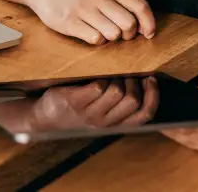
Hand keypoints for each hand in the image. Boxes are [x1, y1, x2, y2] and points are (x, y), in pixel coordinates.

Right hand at [26, 0, 155, 43]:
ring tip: (102, 32)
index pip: (140, 5)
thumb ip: (121, 1)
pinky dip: (96, 40)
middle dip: (129, 34)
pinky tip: (88, 32)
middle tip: (120, 34)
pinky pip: (96, 39)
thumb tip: (143, 26)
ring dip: (111, 38)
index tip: (148, 33)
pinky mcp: (69, 22)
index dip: (149, 23)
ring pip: (114, 34)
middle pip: (129, 23)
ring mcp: (82, 9)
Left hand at [28, 76, 159, 130]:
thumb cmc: (77, 112)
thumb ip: (119, 106)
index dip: (153, 96)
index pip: (144, 115)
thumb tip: (142, 82)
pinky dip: (100, 77)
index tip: (151, 79)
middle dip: (133, 82)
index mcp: (114, 125)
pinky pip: (97, 86)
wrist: (45, 118)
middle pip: (133, 101)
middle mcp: (104, 123)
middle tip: (127, 73)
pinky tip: (95, 76)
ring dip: (116, 77)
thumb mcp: (101, 115)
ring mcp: (90, 113)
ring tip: (110, 73)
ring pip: (116, 92)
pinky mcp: (75, 101)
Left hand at [161, 65, 197, 152]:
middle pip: (194, 136)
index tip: (176, 120)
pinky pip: (180, 136)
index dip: (193, 126)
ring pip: (185, 138)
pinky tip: (154, 116)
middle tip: (156, 113)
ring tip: (152, 113)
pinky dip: (168, 128)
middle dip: (176, 125)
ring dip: (169, 127)